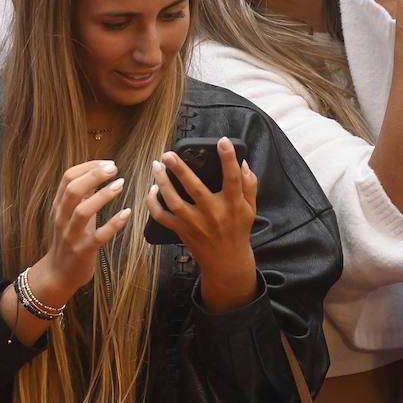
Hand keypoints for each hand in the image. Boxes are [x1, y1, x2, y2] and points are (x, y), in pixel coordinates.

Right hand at [34, 160, 131, 301]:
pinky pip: (98, 236)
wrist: (59, 274)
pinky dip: (113, 224)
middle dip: (93, 175)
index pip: (68, 178)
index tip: (108, 162)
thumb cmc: (70, 239)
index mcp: (60, 206)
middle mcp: (62, 218)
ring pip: (82, 211)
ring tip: (120, 184)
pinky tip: (127, 213)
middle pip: (72, 190)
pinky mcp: (83, 251)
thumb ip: (82, 194)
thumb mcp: (72, 213)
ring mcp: (71, 235)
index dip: (88, 166)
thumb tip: (96, 171)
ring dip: (102, 196)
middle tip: (114, 168)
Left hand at [148, 137, 258, 311]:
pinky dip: (153, 204)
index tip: (222, 141)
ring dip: (162, 183)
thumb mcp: (250, 208)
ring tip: (156, 166)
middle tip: (168, 154)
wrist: (226, 261)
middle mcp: (213, 213)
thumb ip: (249, 185)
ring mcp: (195, 224)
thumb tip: (243, 163)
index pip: (232, 178)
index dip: (228, 159)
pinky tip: (152, 190)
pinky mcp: (182, 231)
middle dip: (180, 170)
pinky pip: (162, 217)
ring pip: (174, 201)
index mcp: (233, 204)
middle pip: (194, 188)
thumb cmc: (238, 230)